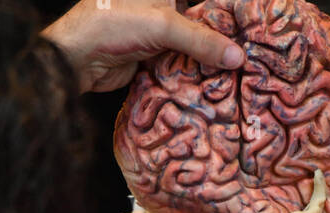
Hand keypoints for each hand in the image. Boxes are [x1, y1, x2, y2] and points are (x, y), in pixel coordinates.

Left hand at [44, 0, 243, 93]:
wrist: (78, 58)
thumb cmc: (115, 24)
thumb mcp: (164, 25)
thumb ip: (202, 41)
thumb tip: (238, 57)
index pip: (206, 1)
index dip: (227, 9)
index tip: (251, 23)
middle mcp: (162, 4)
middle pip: (201, 20)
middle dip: (221, 38)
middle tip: (249, 54)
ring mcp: (158, 32)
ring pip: (192, 46)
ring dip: (209, 61)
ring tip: (236, 74)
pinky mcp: (153, 57)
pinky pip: (181, 66)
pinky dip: (193, 76)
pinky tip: (211, 86)